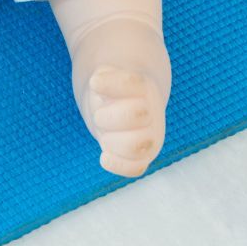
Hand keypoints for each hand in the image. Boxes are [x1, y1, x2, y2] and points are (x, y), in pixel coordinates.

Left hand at [78, 64, 168, 178]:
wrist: (121, 106)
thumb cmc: (108, 90)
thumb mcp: (104, 77)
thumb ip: (104, 79)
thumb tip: (97, 83)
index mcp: (143, 87)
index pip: (131, 83)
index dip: (111, 84)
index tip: (95, 83)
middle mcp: (151, 112)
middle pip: (134, 114)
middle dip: (107, 116)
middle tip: (99, 116)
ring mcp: (150, 136)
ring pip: (135, 146)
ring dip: (111, 140)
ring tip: (104, 135)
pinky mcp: (143, 157)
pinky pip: (136, 168)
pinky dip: (118, 164)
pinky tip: (104, 157)